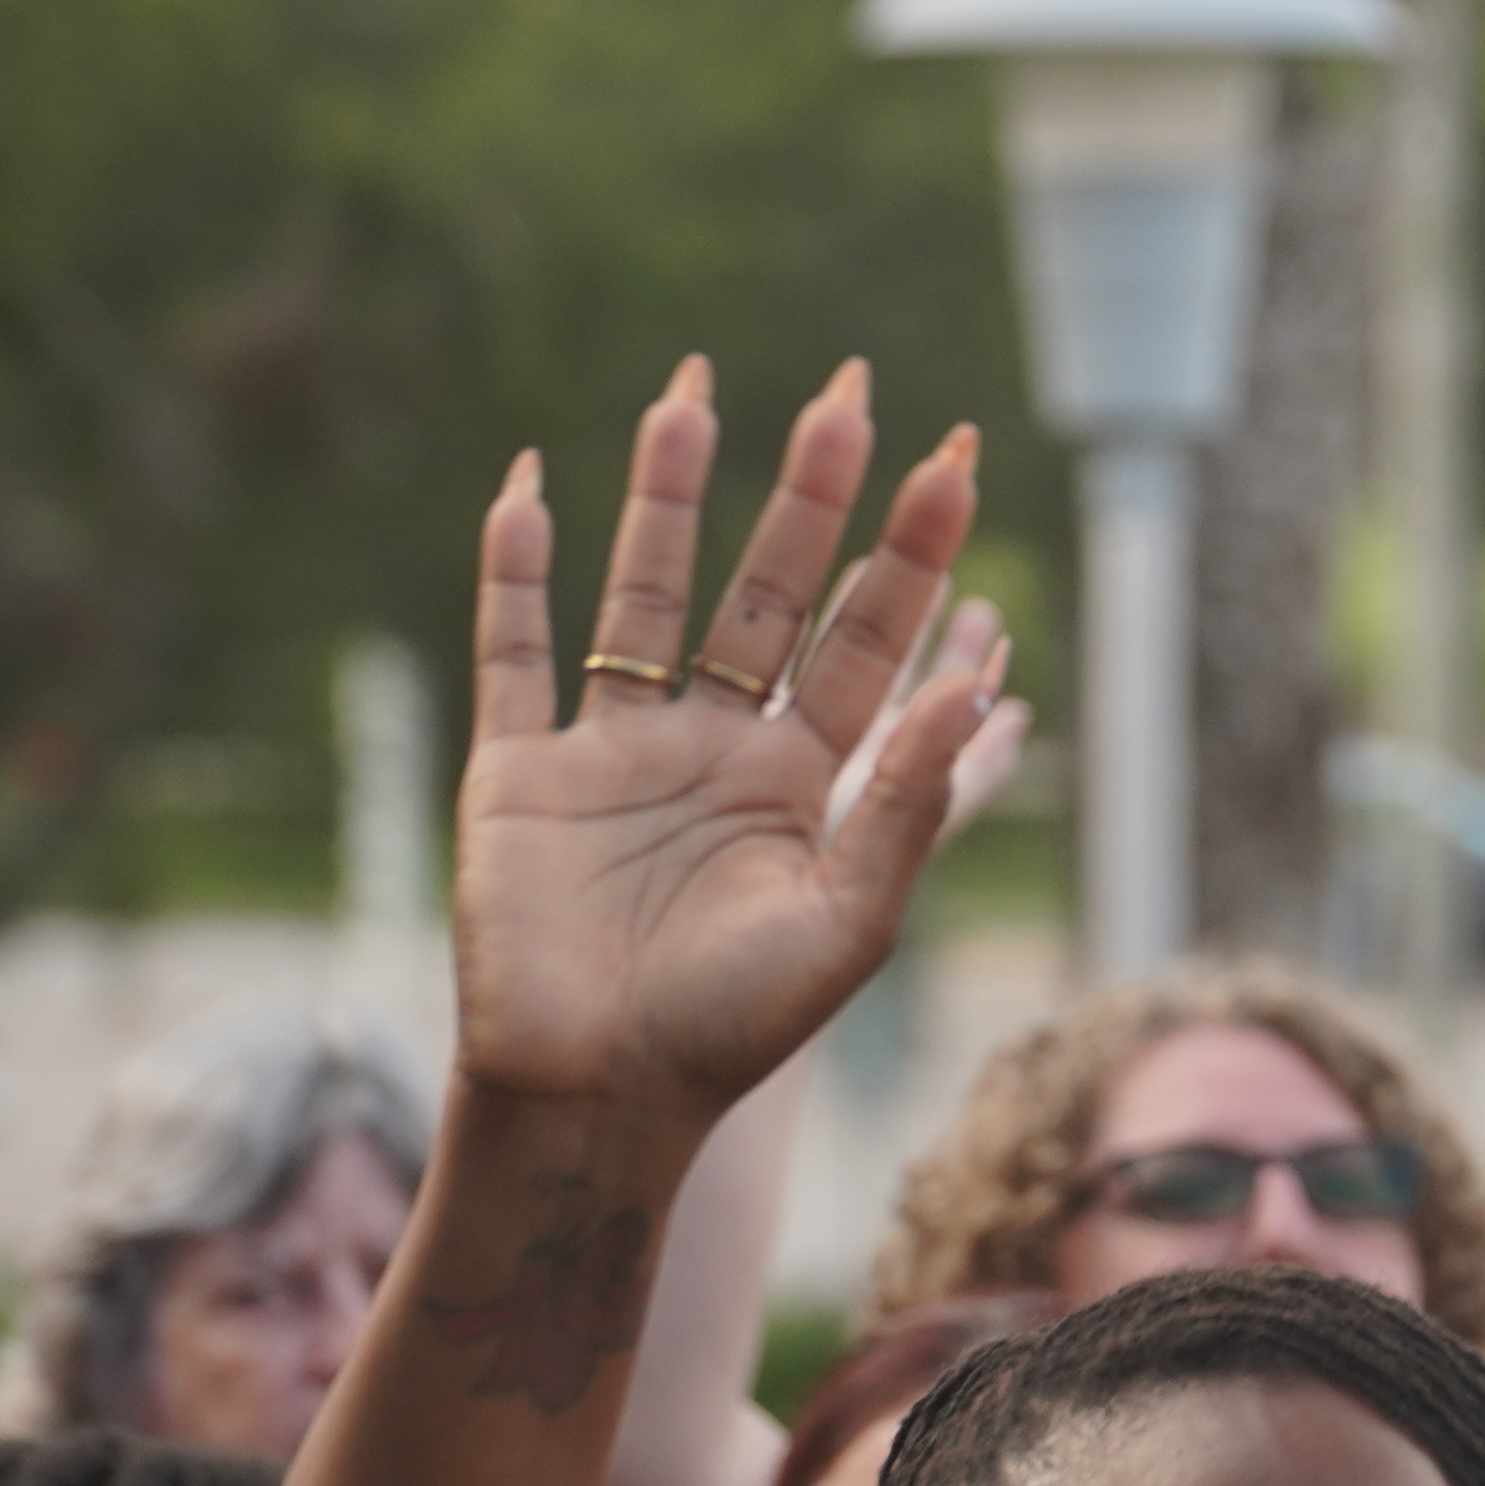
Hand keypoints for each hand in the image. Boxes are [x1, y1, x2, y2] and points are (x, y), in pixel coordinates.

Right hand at [449, 360, 1013, 1134]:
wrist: (598, 1096)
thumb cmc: (734, 1030)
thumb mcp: (848, 920)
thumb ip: (905, 802)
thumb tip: (969, 687)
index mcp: (803, 781)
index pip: (873, 639)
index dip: (914, 553)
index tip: (958, 458)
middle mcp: (713, 746)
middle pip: (770, 591)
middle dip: (807, 495)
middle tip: (847, 392)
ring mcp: (613, 751)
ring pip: (642, 593)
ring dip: (666, 496)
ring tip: (696, 389)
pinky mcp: (520, 771)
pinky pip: (515, 651)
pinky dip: (517, 572)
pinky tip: (532, 487)